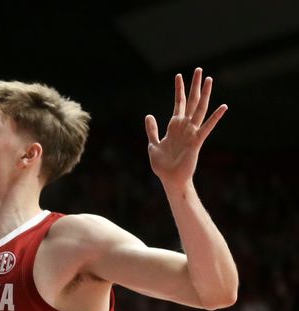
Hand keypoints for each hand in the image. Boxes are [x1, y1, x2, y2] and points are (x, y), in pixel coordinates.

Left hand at [145, 67, 227, 187]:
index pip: (178, 104)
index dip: (178, 90)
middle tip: (199, 69)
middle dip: (194, 86)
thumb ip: (152, 130)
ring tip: (209, 80)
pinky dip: (215, 117)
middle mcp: (185, 127)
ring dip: (204, 95)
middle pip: (191, 102)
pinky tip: (223, 107)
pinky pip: (206, 127)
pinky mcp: (196, 142)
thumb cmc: (162, 165)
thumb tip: (149, 115)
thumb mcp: (153, 144)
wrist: (170, 179)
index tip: (179, 76)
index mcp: (174, 127)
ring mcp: (191, 133)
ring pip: (199, 110)